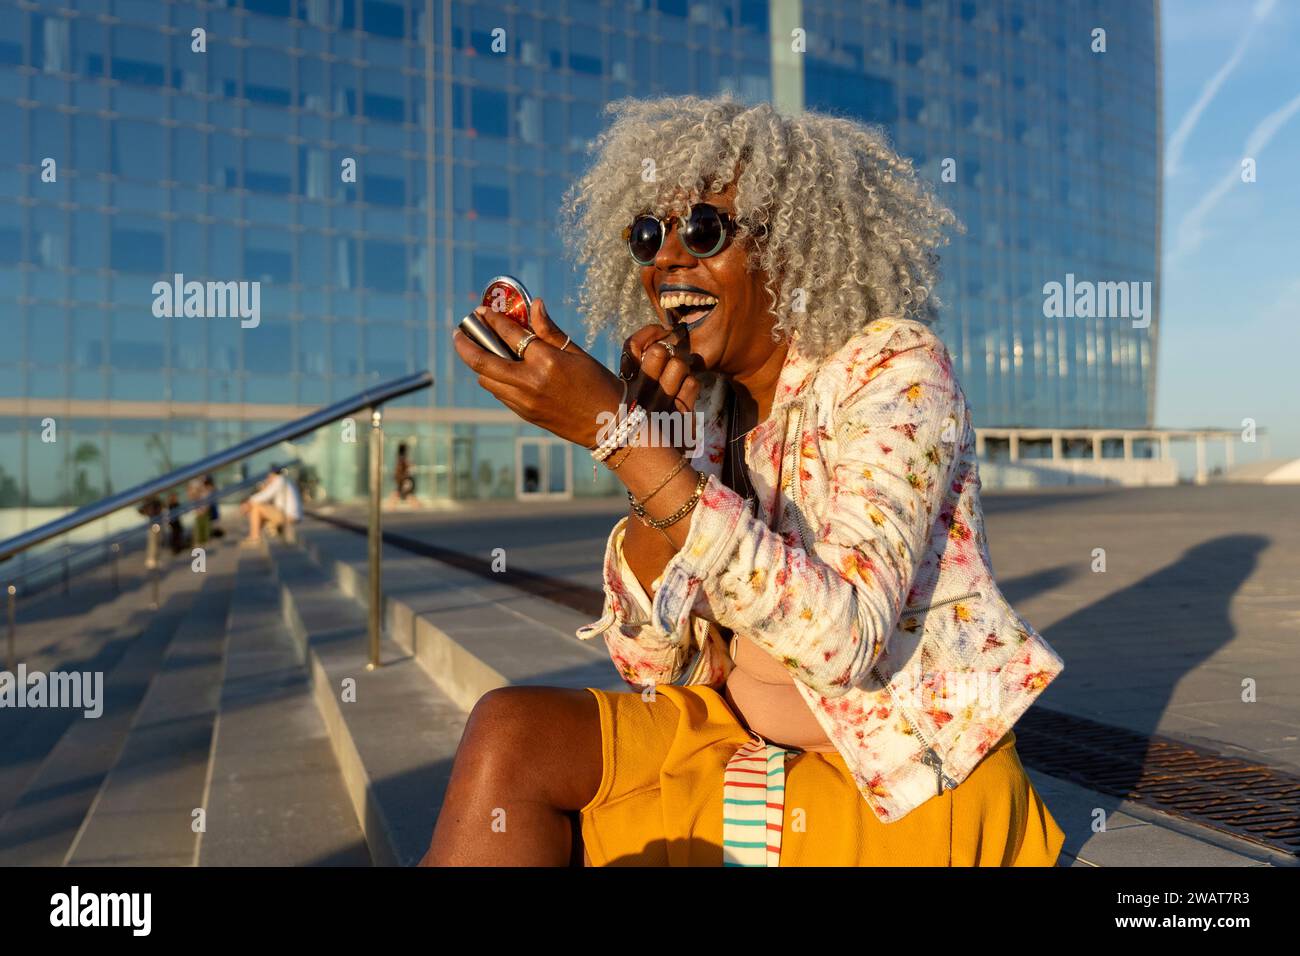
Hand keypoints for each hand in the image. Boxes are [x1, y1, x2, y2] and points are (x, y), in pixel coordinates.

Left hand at [452, 297, 624, 448]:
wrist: (608, 425)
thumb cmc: (597, 384)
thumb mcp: (577, 353)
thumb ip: (550, 330)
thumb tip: (535, 305)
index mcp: (546, 361)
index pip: (509, 334)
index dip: (492, 320)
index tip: (482, 311)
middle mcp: (530, 382)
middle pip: (483, 361)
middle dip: (465, 345)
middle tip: (458, 333)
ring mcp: (524, 401)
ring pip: (487, 380)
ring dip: (478, 364)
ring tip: (477, 349)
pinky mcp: (524, 414)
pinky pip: (499, 393)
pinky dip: (493, 379)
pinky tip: (497, 370)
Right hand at [619, 322, 703, 419]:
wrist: (655, 468)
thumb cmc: (643, 423)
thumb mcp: (632, 396)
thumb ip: (639, 368)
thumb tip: (662, 336)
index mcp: (622, 388)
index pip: (631, 347)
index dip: (648, 333)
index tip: (662, 330)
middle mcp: (636, 397)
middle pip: (657, 352)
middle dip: (668, 352)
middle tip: (670, 363)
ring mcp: (658, 409)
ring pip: (678, 365)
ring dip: (682, 370)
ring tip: (677, 383)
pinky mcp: (678, 420)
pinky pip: (692, 383)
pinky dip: (691, 386)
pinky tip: (684, 397)